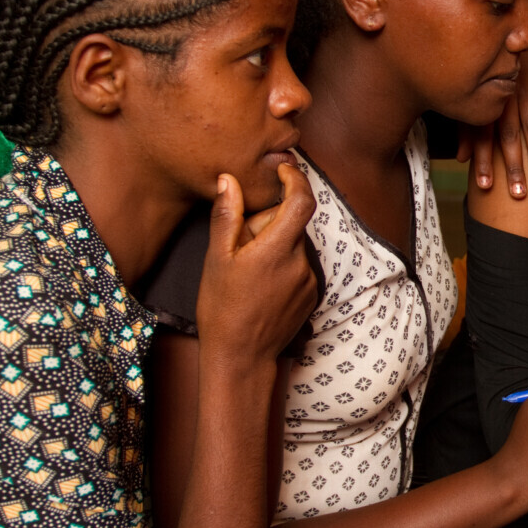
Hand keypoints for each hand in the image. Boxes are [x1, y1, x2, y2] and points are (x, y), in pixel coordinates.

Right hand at [196, 163, 316, 370]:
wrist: (241, 358)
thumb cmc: (222, 309)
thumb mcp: (216, 259)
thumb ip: (226, 216)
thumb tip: (227, 180)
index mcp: (277, 250)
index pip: (302, 201)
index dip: (296, 179)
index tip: (284, 170)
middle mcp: (300, 263)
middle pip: (291, 223)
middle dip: (268, 222)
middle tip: (240, 243)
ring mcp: (309, 280)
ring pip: (293, 245)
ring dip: (274, 245)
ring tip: (247, 271)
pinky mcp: (311, 295)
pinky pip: (298, 266)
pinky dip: (282, 265)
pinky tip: (260, 286)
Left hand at [458, 46, 527, 198]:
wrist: (507, 35)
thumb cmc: (486, 74)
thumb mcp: (470, 97)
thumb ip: (467, 129)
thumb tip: (460, 160)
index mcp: (485, 100)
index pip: (482, 136)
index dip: (483, 162)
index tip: (484, 188)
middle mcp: (505, 95)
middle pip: (509, 136)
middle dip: (513, 167)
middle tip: (518, 195)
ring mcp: (527, 87)